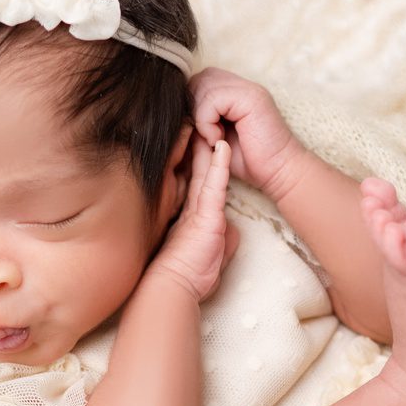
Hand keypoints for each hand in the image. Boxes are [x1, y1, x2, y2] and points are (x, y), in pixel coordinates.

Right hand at [144, 129, 240, 303]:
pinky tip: (222, 145)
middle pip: (197, 168)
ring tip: (212, 121)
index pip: (197, 179)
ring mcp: (196, 208)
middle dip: (201, 144)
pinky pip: (213, 185)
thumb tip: (230, 230)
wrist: (175, 287)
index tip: (205, 138)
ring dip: (208, 145)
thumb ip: (221, 237)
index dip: (201, 159)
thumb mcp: (212, 253)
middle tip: (203, 118)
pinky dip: (219, 165)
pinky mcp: (204, 215)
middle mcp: (190, 205)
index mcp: (191, 212)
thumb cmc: (190, 274)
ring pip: (204, 170)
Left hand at [189, 66, 312, 198]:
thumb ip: (198, 121)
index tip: (197, 132)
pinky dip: (207, 122)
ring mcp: (248, 88)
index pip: (198, 81)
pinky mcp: (250, 98)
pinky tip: (218, 139)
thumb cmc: (250, 161)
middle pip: (198, 79)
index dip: (191, 105)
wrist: (279, 173)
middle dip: (193, 108)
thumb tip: (173, 113)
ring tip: (213, 139)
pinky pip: (212, 100)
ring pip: (203, 87)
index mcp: (234, 91)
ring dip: (201, 117)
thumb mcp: (214, 139)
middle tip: (204, 135)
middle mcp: (241, 84)